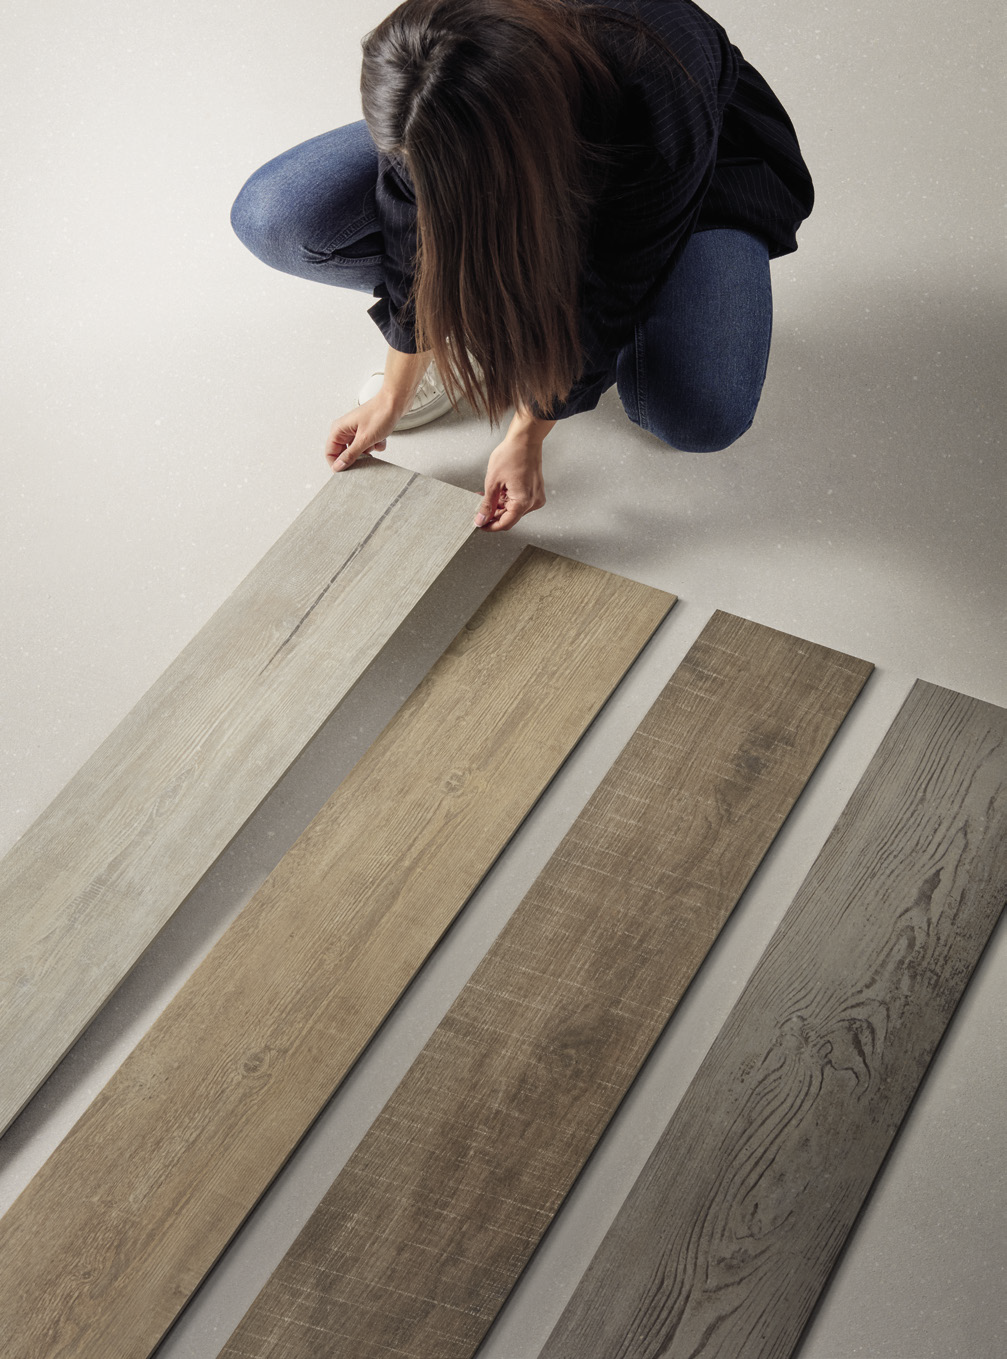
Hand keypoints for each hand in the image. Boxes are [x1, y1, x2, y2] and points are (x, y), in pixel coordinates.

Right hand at [324, 396, 397, 470]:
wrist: (396, 402)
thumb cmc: (380, 414)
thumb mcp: (364, 439)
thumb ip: (350, 455)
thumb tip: (338, 467)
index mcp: (339, 429)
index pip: (330, 452)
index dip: (337, 463)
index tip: (347, 472)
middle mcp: (346, 430)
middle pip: (345, 453)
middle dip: (357, 456)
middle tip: (366, 457)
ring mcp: (356, 431)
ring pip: (359, 451)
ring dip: (369, 450)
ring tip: (376, 441)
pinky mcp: (367, 432)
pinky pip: (369, 446)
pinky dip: (376, 444)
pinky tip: (382, 438)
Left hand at [474, 417, 550, 531]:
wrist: (526, 439)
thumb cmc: (512, 455)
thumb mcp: (493, 482)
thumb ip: (487, 504)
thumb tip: (481, 520)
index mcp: (524, 502)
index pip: (505, 524)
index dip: (490, 526)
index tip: (480, 525)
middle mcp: (533, 502)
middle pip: (510, 517)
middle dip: (494, 513)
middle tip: (479, 508)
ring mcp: (536, 496)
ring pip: (514, 509)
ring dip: (500, 505)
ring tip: (486, 495)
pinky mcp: (536, 491)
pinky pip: (520, 501)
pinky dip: (508, 499)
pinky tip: (498, 491)